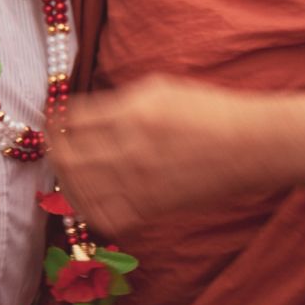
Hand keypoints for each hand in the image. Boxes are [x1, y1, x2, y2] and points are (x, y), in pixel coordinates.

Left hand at [53, 75, 265, 233]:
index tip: (53, 121)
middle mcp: (130, 147)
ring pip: (79, 188)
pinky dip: (88, 207)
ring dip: (65, 178)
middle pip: (67, 156)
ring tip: (66, 170)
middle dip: (54, 150)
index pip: (71, 120)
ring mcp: (139, 181)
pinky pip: (104, 215)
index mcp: (132, 110)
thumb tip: (83, 114)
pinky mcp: (151, 208)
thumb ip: (119, 101)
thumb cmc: (209, 110)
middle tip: (53, 145)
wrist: (251, 146)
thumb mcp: (160, 89)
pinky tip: (88, 196)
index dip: (55, 121)